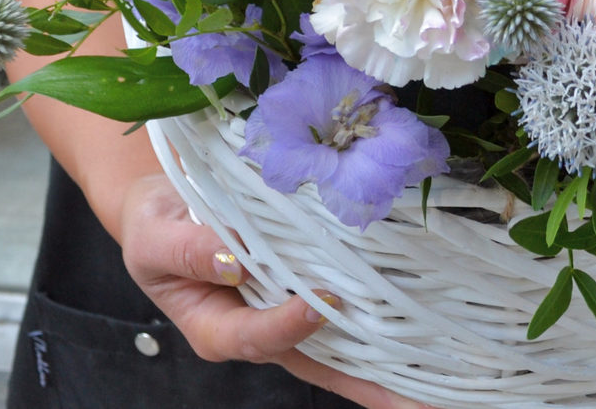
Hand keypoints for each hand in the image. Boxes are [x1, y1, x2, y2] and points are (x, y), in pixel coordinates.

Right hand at [119, 173, 440, 408]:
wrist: (170, 206)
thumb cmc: (157, 224)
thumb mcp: (153, 233)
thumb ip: (185, 250)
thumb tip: (233, 261)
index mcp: (216, 328)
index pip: (258, 337)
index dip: (288, 324)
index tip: (319, 301)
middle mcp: (260, 331)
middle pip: (319, 363)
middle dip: (370, 383)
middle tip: (423, 396)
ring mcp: (290, 318)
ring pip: (343, 352)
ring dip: (392, 370)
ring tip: (443, 389)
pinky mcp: (311, 296)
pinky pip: (351, 322)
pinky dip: (388, 335)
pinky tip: (430, 348)